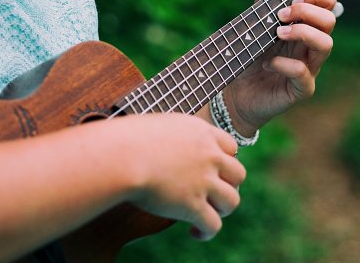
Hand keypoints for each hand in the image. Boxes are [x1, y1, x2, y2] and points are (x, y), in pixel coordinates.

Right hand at [124, 114, 245, 239]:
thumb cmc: (127, 139)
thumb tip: (166, 145)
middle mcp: (209, 155)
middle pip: (238, 174)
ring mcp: (204, 180)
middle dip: (228, 185)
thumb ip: (173, 137)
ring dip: (222, 210)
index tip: (212, 171)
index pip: (230, 147)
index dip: (224, 161)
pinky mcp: (193, 205)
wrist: (121, 156)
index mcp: (201, 133)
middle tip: (211, 194)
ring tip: (206, 214)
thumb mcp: (159, 127)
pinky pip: (213, 225)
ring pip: (232, 200)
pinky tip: (195, 232)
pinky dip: (207, 232)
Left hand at [224, 0, 336, 133]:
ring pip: (326, 45)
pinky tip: (268, 62)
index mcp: (303, 27)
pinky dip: (285, 64)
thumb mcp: (253, 26)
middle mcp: (310, 47)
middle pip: (330, 21)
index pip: (326, 5)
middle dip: (308, 12)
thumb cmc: (247, 59)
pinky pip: (304, 74)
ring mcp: (309, 68)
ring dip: (302, 33)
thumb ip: (263, 1)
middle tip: (282, 14)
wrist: (234, 94)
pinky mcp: (300, 89)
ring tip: (278, 33)